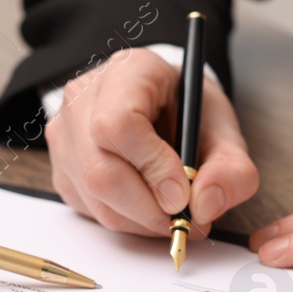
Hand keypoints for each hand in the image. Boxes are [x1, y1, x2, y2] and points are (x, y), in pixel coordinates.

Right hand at [46, 48, 258, 236]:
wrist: (162, 107)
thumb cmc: (188, 113)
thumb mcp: (224, 131)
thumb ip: (231, 168)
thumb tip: (205, 205)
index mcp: (127, 71)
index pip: (119, 124)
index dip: (152, 166)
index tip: (183, 193)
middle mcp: (82, 98)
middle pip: (101, 170)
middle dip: (150, 208)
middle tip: (186, 219)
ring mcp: (64, 134)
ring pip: (95, 197)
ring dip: (141, 219)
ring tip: (173, 212)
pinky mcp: (61, 168)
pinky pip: (89, 209)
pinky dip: (125, 220)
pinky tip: (148, 203)